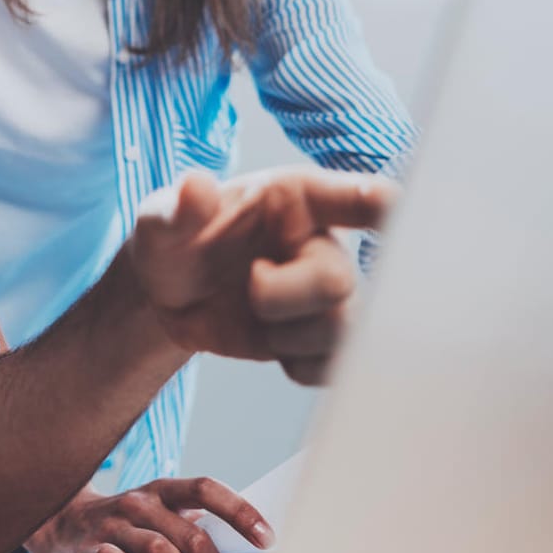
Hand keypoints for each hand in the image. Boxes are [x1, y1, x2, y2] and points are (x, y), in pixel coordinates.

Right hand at [24, 479, 272, 552]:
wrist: (57, 521)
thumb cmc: (124, 521)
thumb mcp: (157, 511)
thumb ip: (191, 523)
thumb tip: (244, 546)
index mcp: (161, 490)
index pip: (207, 489)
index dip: (240, 512)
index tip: (267, 538)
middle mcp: (138, 503)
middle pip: (189, 533)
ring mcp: (112, 526)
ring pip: (159, 551)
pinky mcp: (89, 551)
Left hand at [126, 167, 393, 383]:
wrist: (169, 297)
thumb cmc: (173, 242)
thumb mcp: (160, 221)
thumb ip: (177, 208)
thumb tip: (195, 186)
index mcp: (295, 199)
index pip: (352, 197)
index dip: (379, 205)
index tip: (391, 207)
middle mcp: (321, 243)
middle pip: (339, 280)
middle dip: (284, 297)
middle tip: (250, 286)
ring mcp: (324, 293)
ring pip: (343, 329)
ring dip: (290, 337)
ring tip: (256, 320)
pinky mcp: (319, 337)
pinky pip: (334, 365)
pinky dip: (300, 366)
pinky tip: (273, 348)